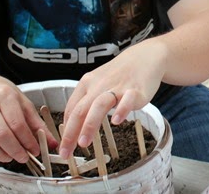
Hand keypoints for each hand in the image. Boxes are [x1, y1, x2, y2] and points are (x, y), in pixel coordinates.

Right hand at [0, 72, 57, 162]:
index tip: (36, 150)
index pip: (18, 123)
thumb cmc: (0, 94)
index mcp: (5, 95)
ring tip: (10, 157)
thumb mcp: (22, 102)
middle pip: (1, 134)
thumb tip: (52, 143)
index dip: (28, 141)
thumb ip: (36, 123)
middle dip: (15, 150)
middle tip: (24, 157)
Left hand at [58, 44, 165, 158]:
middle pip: (81, 109)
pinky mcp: (135, 90)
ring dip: (90, 125)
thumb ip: (87, 102)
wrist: (145, 57)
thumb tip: (74, 126)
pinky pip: (127, 100)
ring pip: (100, 105)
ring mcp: (118, 87)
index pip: (71, 109)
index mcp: (87, 83)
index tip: (63, 147)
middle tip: (66, 152)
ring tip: (84, 143)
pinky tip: (118, 121)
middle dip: (71, 132)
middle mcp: (99, 85)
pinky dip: (122, 110)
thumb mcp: (98, 83)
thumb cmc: (120, 74)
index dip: (65, 130)